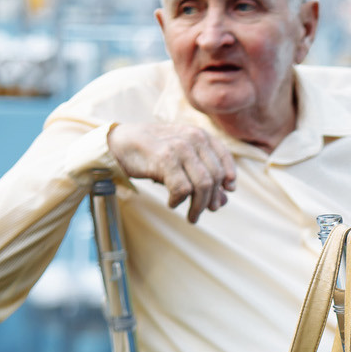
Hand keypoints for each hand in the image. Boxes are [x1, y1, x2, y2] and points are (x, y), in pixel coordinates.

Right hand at [107, 121, 236, 223]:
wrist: (121, 144)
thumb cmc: (154, 154)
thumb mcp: (182, 162)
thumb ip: (203, 177)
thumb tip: (223, 201)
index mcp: (200, 135)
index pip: (225, 157)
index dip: (229, 176)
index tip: (227, 191)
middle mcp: (193, 137)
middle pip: (215, 177)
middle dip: (211, 199)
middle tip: (204, 212)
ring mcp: (180, 147)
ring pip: (203, 184)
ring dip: (198, 206)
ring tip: (192, 216)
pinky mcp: (165, 158)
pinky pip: (183, 189)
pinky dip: (179, 201)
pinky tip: (172, 203)